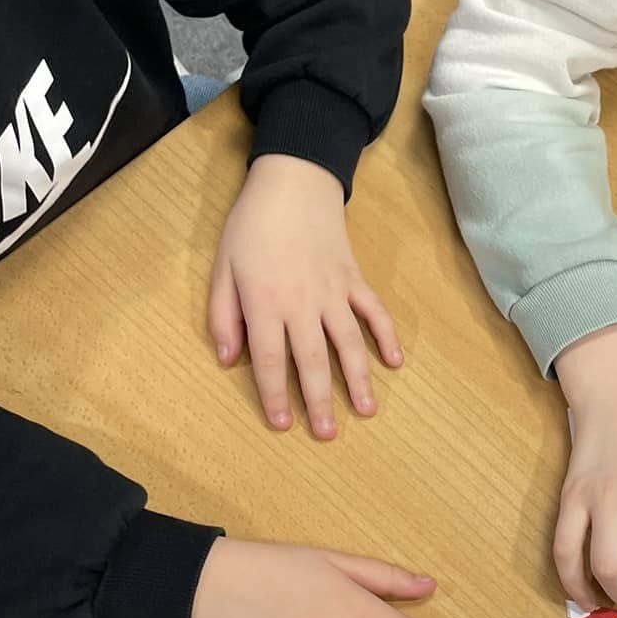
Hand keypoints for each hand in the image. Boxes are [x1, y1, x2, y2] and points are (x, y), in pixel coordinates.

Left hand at [209, 154, 402, 438]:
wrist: (292, 183)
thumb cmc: (250, 227)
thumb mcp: (221, 268)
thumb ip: (223, 315)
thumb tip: (228, 359)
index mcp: (266, 303)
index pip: (271, 360)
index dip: (275, 395)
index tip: (282, 424)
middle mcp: (303, 304)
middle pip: (313, 361)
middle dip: (321, 401)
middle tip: (327, 434)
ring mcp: (334, 293)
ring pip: (349, 344)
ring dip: (359, 380)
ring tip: (368, 411)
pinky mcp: (355, 280)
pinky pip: (375, 312)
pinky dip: (387, 336)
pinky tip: (395, 362)